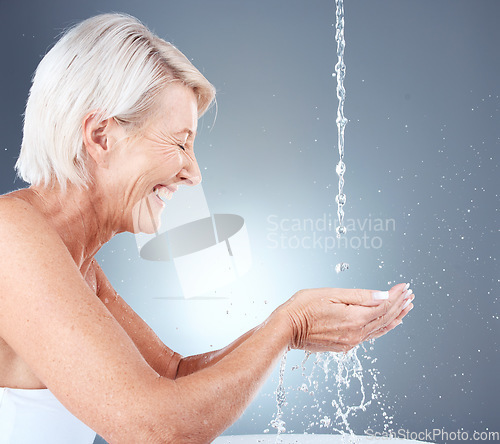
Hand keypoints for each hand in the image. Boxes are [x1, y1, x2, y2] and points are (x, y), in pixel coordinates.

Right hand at [280, 283, 413, 352]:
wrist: (285, 330)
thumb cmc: (303, 308)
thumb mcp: (330, 294)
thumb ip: (359, 296)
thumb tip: (383, 296)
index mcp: (355, 319)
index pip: (383, 306)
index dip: (396, 295)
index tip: (405, 286)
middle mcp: (356, 333)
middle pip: (385, 318)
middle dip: (399, 305)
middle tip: (410, 294)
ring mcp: (350, 341)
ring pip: (380, 328)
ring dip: (395, 317)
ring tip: (407, 308)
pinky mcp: (344, 344)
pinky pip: (371, 335)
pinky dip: (383, 327)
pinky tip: (389, 324)